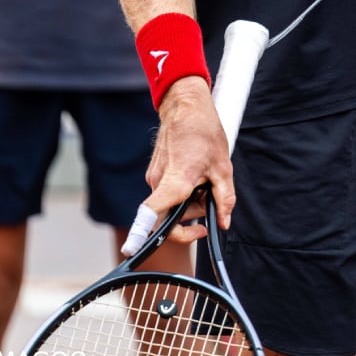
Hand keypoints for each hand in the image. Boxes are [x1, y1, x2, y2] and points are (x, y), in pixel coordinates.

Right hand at [132, 77, 234, 246]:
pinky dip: (182, 192)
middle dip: (190, 217)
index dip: (141, 234)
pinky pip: (167, 192)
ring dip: (188, 203)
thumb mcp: (223, 166)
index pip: (151, 214)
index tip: (131, 250)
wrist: (185, 105)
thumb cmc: (204, 131)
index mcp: (175, 181)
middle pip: (168, 217)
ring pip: (169, 205)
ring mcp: (154, 177)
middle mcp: (158, 181)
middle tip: (209, 202)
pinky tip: (195, 174)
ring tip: (205, 181)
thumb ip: (224, 198)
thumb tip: (224, 222)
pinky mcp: (155, 172)